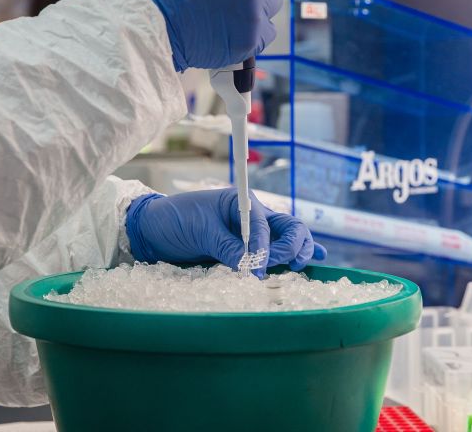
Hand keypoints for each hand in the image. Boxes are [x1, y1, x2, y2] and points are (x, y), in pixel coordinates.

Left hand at [125, 188, 326, 277]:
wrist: (154, 230)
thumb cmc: (175, 220)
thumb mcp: (200, 230)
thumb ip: (227, 247)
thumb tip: (252, 266)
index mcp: (241, 202)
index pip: (264, 224)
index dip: (266, 247)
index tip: (259, 268)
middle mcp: (252, 216)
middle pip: (288, 227)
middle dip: (293, 246)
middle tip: (285, 265)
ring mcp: (251, 234)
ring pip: (287, 239)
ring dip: (298, 251)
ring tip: (300, 267)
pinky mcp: (246, 250)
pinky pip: (276, 250)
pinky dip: (296, 254)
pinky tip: (317, 260)